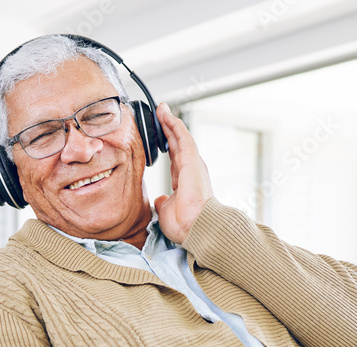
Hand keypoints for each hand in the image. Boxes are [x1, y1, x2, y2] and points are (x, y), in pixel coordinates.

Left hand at [152, 103, 213, 243]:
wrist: (196, 226)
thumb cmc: (185, 224)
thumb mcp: (167, 211)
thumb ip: (164, 202)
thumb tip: (160, 200)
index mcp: (185, 182)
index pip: (174, 159)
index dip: (167, 146)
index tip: (160, 136)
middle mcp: (190, 171)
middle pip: (177, 144)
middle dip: (168, 129)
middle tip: (160, 114)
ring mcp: (193, 164)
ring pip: (180, 137)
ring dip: (170, 122)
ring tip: (161, 109)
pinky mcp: (192, 160)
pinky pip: (183, 137)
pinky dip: (174, 124)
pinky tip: (166, 114)